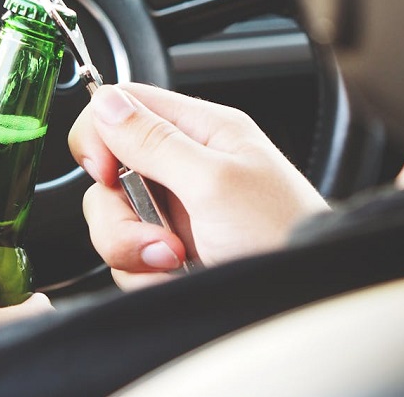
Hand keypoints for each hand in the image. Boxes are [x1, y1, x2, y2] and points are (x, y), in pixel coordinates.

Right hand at [69, 84, 328, 289]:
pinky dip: (144, 274)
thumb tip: (106, 102)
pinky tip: (178, 276)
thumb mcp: (215, 183)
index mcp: (202, 130)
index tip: (105, 172)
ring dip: (133, 248)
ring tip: (177, 260)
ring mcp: (175, 212)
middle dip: (121, 212)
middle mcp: (184, 166)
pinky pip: (126, 258)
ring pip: (112, 219)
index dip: (100, 135)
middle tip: (158, 234)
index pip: (125, 105)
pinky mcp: (168, 252)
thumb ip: (155, 141)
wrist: (303, 302)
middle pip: (109, 172)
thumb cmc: (283, 236)